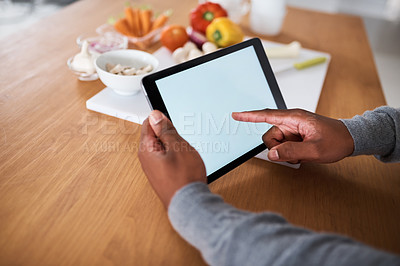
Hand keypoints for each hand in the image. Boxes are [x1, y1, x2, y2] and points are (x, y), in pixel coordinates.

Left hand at [138, 110, 206, 207]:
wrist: (190, 205)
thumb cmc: (184, 179)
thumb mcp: (178, 147)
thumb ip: (165, 130)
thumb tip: (155, 116)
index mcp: (146, 149)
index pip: (148, 124)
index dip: (162, 120)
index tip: (173, 125)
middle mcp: (146, 159)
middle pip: (156, 136)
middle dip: (170, 135)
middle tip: (182, 143)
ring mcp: (154, 169)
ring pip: (164, 148)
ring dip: (175, 147)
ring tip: (185, 155)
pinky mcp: (162, 176)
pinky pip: (167, 159)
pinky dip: (177, 157)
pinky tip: (185, 164)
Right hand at [232, 109, 353, 163]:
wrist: (350, 140)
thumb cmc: (336, 140)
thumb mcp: (314, 150)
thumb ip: (291, 152)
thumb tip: (272, 154)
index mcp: (294, 118)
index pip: (266, 115)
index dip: (249, 116)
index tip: (236, 115)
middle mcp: (291, 122)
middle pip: (269, 136)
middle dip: (277, 148)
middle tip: (294, 154)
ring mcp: (293, 129)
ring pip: (275, 143)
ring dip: (284, 152)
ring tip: (301, 154)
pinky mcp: (295, 136)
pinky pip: (283, 146)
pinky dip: (289, 153)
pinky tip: (302, 154)